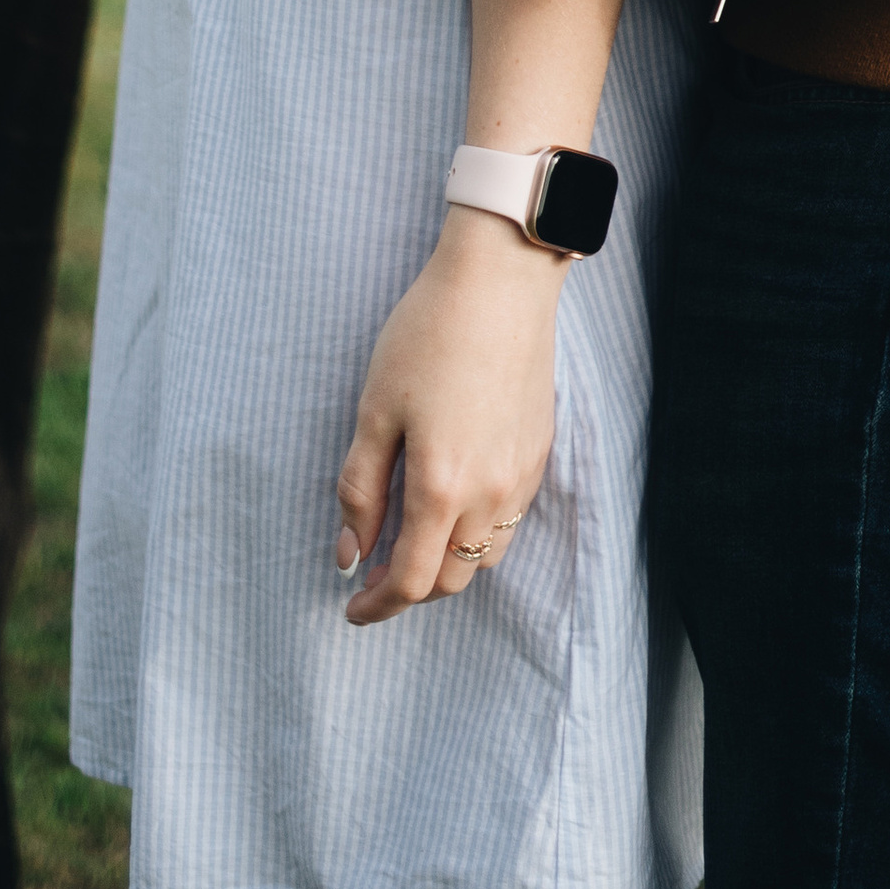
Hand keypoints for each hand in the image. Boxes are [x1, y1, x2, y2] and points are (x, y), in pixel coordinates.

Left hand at [334, 213, 560, 624]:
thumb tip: (350, 555)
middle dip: (409, 589)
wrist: (499, 282)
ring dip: (446, 564)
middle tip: (373, 573)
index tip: (351, 607)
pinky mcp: (539, 454)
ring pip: (484, 557)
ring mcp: (522, 477)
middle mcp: (490, 496)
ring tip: (412, 538)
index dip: (377, 605)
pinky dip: (477, 533)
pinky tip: (452, 499)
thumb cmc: (428, 335)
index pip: (411, 582)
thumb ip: (360, 489)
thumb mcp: (375, 409)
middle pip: (450, 580)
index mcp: (442, 488)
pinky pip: (509, 521)